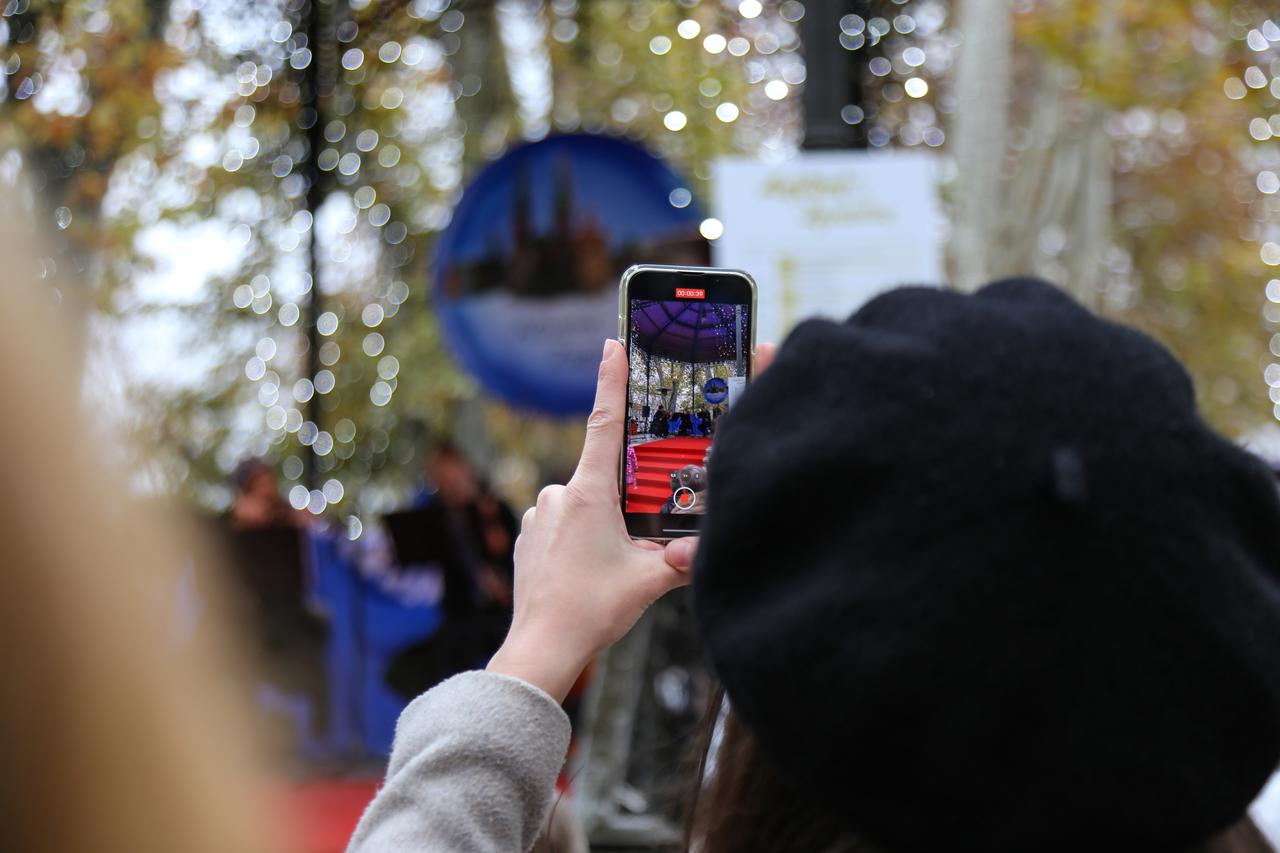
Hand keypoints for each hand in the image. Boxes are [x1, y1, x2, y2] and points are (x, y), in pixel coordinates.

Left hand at [487, 340, 775, 701]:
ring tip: (607, 570)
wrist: (540, 648)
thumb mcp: (650, 582)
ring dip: (601, 527)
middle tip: (629, 544)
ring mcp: (537, 514)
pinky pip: (561, 526)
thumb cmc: (592, 611)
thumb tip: (706, 548)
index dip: (611, 381)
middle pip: (604, 479)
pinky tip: (586, 574)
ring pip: (583, 506)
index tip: (612, 344)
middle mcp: (557, 495)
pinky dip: (578, 542)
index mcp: (588, 494)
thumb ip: (683, 558)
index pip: (605, 424)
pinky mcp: (526, 536)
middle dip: (624, 503)